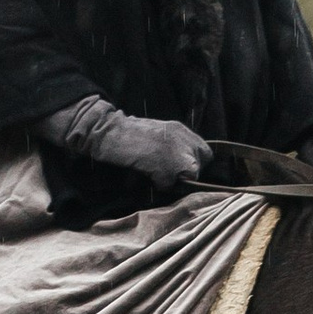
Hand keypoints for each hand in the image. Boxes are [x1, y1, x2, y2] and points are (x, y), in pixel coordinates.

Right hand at [45, 95, 215, 195]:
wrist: (107, 131)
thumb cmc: (126, 135)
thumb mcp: (156, 135)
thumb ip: (171, 148)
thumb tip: (181, 172)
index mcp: (180, 129)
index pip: (205, 152)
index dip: (196, 163)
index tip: (183, 170)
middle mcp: (182, 137)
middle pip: (200, 164)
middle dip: (188, 172)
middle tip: (168, 174)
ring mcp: (175, 149)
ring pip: (189, 174)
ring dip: (174, 179)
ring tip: (155, 175)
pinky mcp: (164, 163)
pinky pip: (169, 182)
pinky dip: (159, 184)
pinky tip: (145, 175)